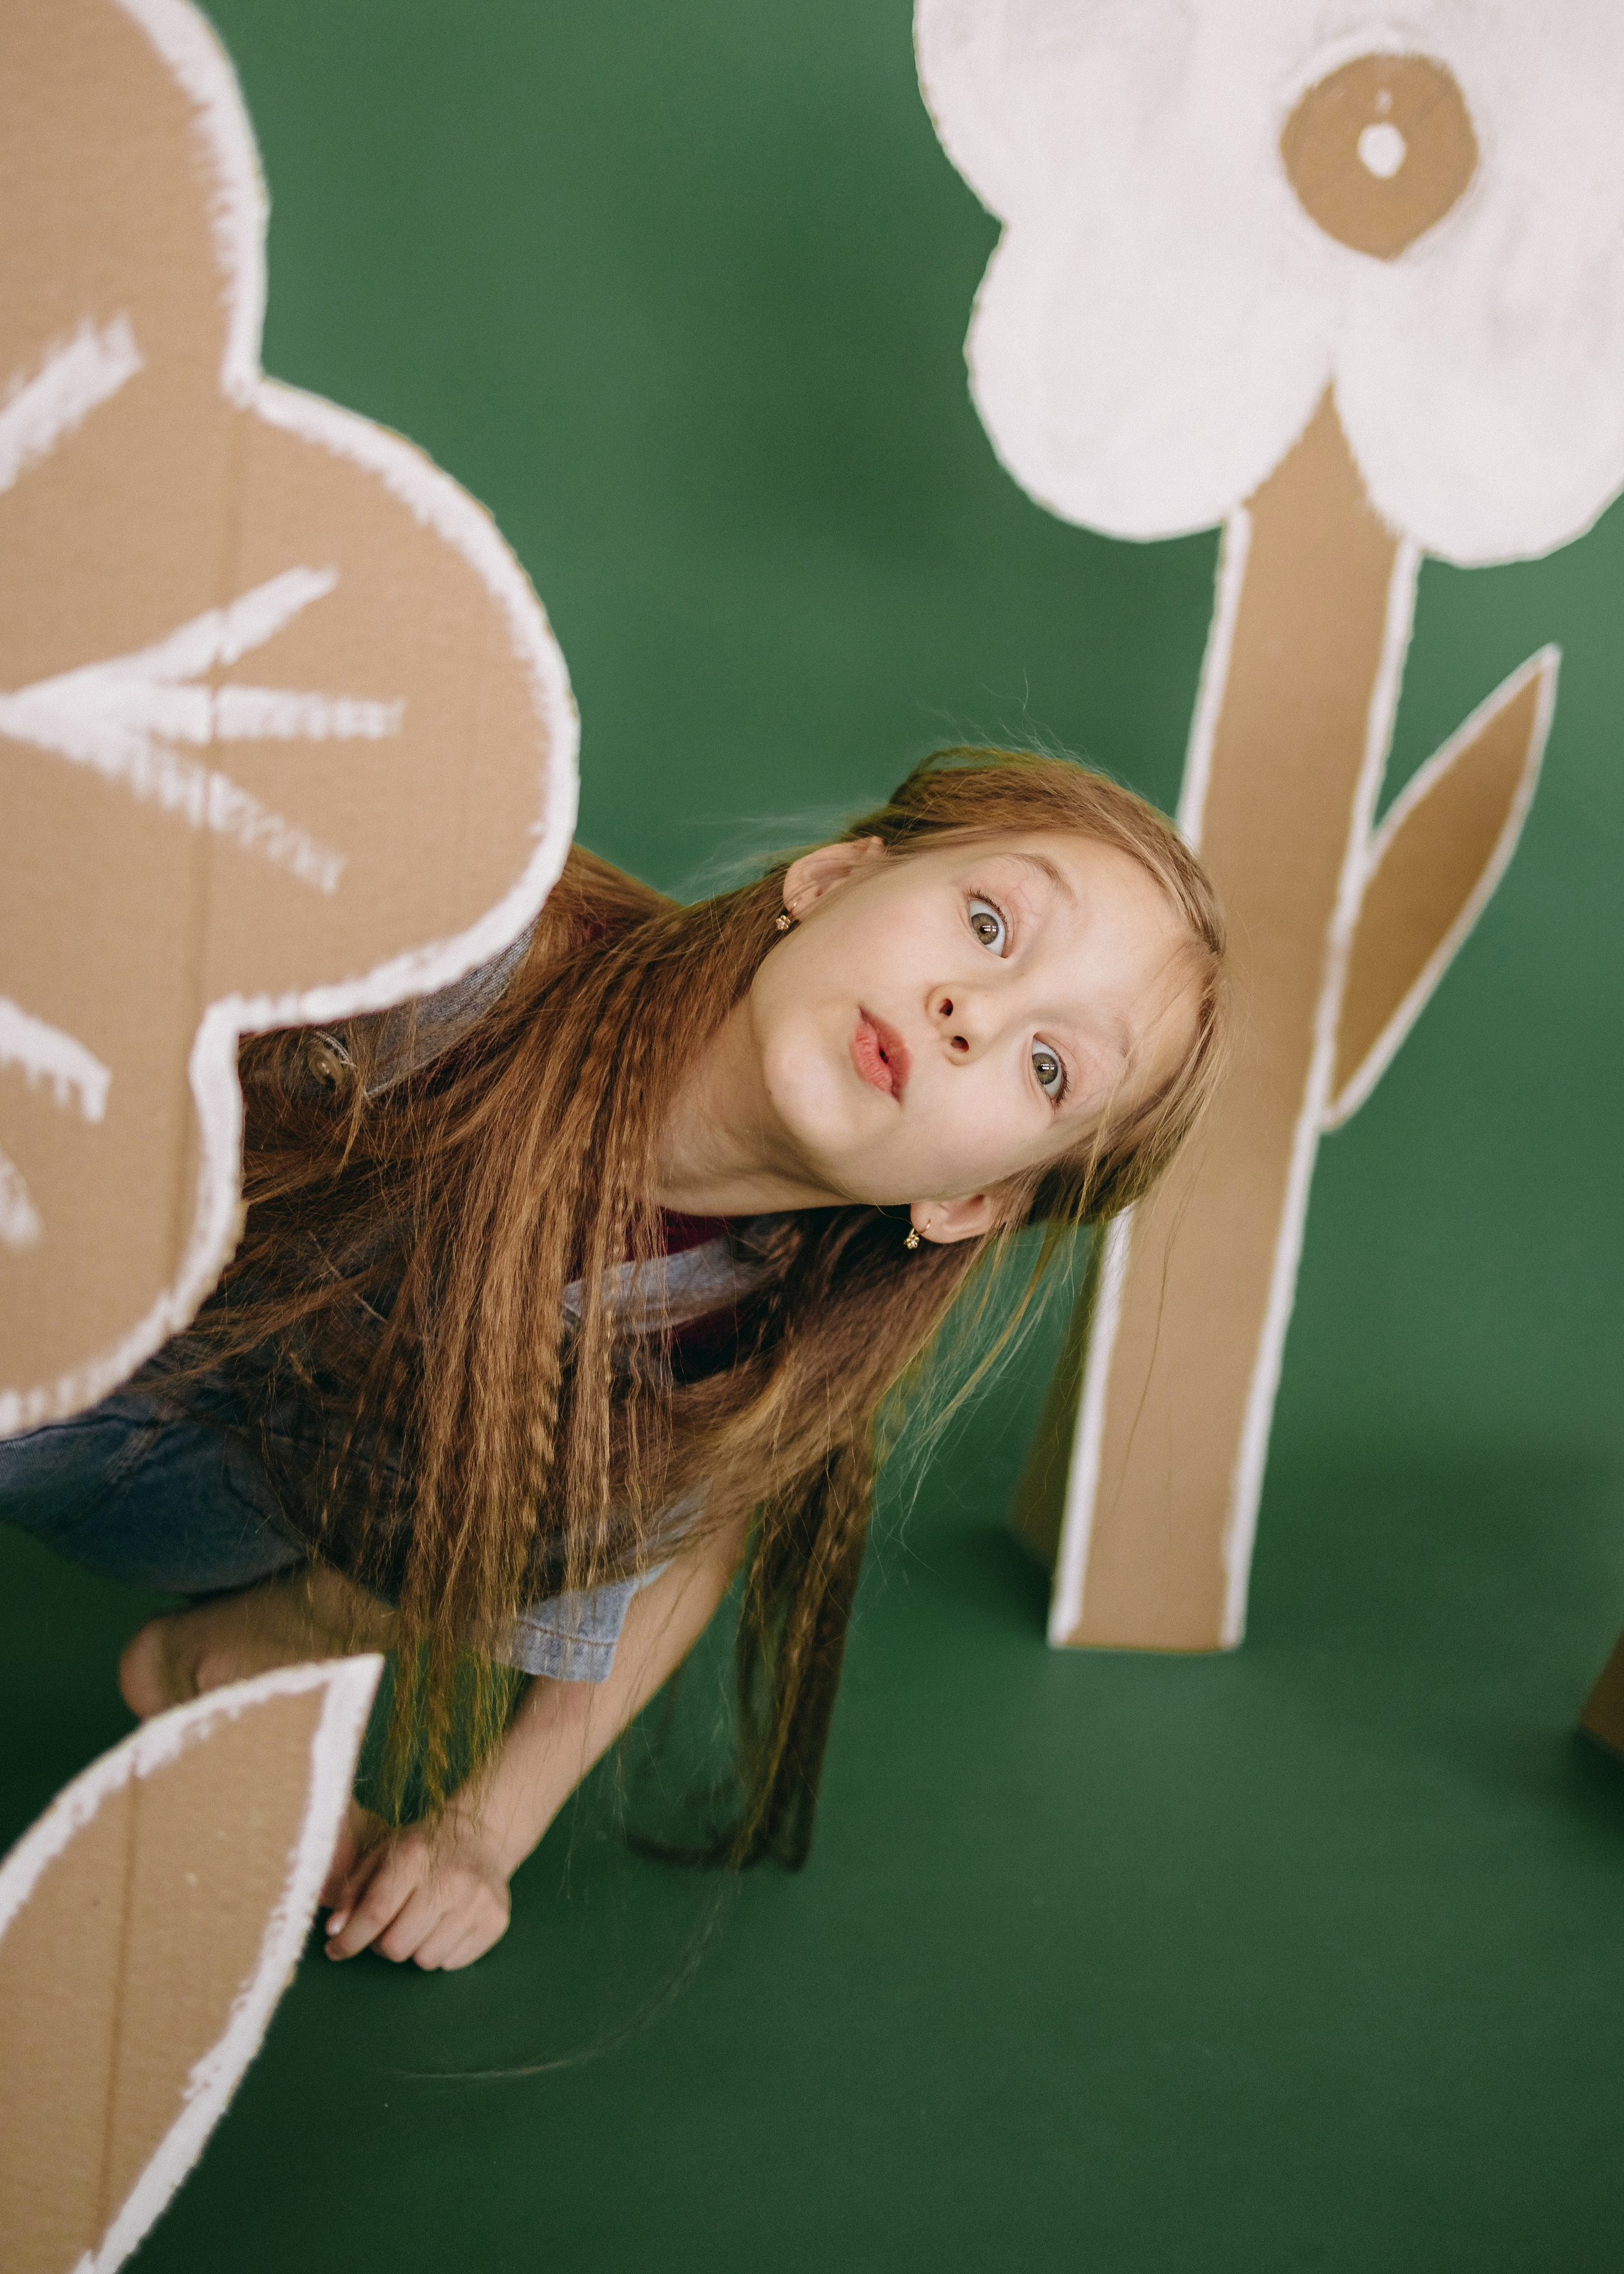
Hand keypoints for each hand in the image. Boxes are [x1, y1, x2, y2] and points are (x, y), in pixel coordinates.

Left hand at [322, 1810, 511, 1971]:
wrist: (481, 1837)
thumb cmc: (422, 1850)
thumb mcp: (381, 1857)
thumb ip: (353, 1892)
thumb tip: (335, 1932)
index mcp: (415, 1857)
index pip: (376, 1912)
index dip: (350, 1939)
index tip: (335, 1949)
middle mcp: (450, 1879)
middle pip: (397, 1945)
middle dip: (383, 1945)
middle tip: (389, 1928)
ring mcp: (478, 1902)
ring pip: (424, 1960)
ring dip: (414, 1949)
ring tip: (419, 1924)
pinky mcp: (496, 1921)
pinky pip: (452, 1964)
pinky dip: (441, 1952)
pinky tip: (444, 1926)